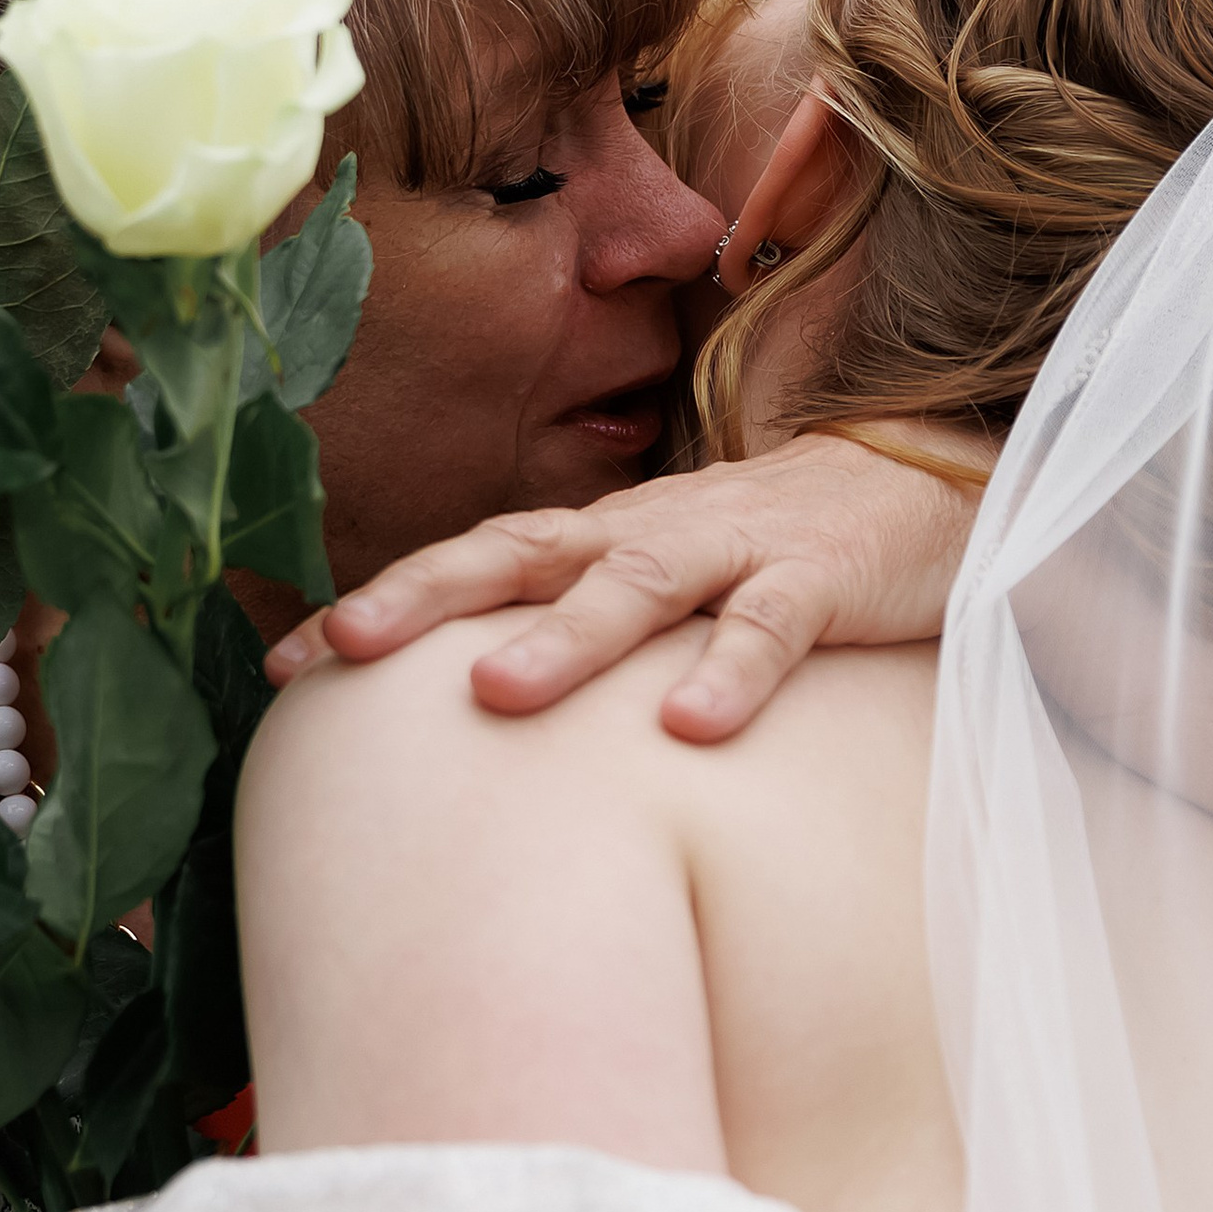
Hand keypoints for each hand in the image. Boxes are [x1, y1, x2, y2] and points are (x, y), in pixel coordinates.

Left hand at [267, 428, 987, 741]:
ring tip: (496, 695)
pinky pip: (772, 627)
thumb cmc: (769, 555)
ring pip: (639, 584)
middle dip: (432, 597)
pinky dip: (730, 672)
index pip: (479, 559)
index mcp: (606, 535)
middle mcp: (654, 531)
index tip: (285, 665)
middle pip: (527, 553)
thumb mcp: (666, 589)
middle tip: (346, 648)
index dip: (388, 601)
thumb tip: (467, 718)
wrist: (927, 483)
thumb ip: (582, 634)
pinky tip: (690, 728)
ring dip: (567, 637)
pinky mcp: (825, 578)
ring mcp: (739, 548)